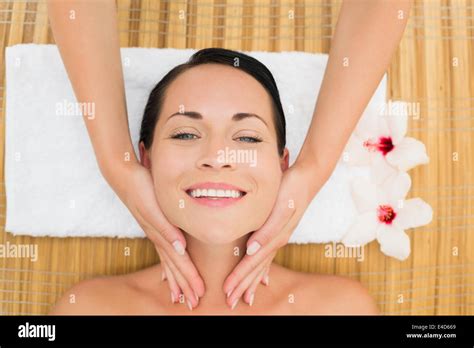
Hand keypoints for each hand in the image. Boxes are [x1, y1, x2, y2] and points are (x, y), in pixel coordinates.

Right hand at [115, 162, 204, 309]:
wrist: (123, 174)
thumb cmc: (141, 187)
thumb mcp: (155, 207)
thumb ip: (167, 227)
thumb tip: (181, 248)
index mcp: (161, 233)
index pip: (179, 261)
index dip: (189, 278)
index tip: (198, 294)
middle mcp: (157, 236)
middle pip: (174, 265)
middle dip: (184, 284)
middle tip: (193, 303)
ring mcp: (153, 232)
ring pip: (167, 260)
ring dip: (175, 279)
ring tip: (179, 296)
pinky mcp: (151, 225)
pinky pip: (161, 250)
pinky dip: (166, 263)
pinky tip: (167, 269)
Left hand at [222, 161, 317, 308]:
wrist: (307, 179)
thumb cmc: (291, 190)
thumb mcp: (280, 208)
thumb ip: (266, 230)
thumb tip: (251, 250)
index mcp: (275, 237)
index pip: (252, 263)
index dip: (239, 277)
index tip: (227, 291)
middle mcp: (277, 241)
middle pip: (257, 268)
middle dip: (243, 285)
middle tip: (230, 302)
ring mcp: (279, 237)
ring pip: (262, 264)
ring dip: (252, 281)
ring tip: (246, 296)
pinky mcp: (280, 231)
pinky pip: (269, 256)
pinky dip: (263, 269)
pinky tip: (262, 277)